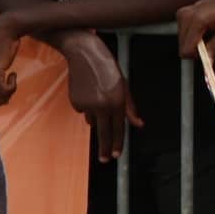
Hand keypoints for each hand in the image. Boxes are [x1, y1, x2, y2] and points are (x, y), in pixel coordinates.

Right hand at [61, 35, 142, 161]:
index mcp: (117, 101)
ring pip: (93, 120)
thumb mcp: (124, 86)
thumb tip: (138, 124)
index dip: (117, 143)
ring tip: (97, 96)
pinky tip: (88, 91)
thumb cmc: (107, 67)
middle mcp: (102, 105)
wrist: (83, 53)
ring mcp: (87, 104)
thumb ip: (130, 107)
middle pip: (104, 132)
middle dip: (105, 148)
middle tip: (104, 160)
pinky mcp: (75, 101)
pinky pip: (83, 111)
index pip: (118, 128)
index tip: (115, 155)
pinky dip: (87, 106)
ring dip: (97, 117)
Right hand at [178, 0, 214, 57]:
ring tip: (210, 34)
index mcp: (197, 20)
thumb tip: (208, 60)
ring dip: (196, 42)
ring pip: (182, 40)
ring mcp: (182, 14)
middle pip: (183, 45)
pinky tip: (205, 29)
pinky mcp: (181, 14)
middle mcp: (186, 16)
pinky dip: (194, 35)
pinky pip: (183, 33)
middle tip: (213, 42)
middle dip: (197, 48)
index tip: (209, 54)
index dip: (197, 55)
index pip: (186, 48)